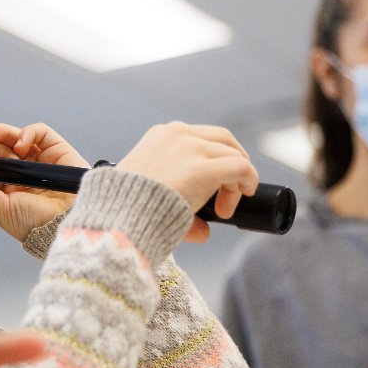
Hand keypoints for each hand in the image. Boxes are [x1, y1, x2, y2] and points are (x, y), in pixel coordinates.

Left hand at [0, 123, 85, 240]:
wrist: (65, 221)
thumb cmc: (35, 222)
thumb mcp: (1, 209)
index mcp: (10, 188)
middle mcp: (24, 172)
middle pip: (2, 150)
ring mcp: (40, 159)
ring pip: (18, 138)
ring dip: (2, 134)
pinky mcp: (56, 149)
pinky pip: (40, 133)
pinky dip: (28, 133)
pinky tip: (21, 144)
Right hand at [116, 122, 258, 242]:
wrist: (118, 219)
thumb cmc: (126, 210)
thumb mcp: (150, 196)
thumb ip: (179, 206)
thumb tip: (203, 232)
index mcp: (160, 137)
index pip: (199, 139)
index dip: (212, 162)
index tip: (208, 191)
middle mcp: (177, 135)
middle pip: (222, 139)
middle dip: (232, 163)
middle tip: (228, 193)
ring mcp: (191, 148)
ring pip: (233, 154)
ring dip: (236, 181)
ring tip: (225, 208)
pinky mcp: (202, 168)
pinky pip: (240, 167)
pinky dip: (248, 181)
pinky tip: (243, 197)